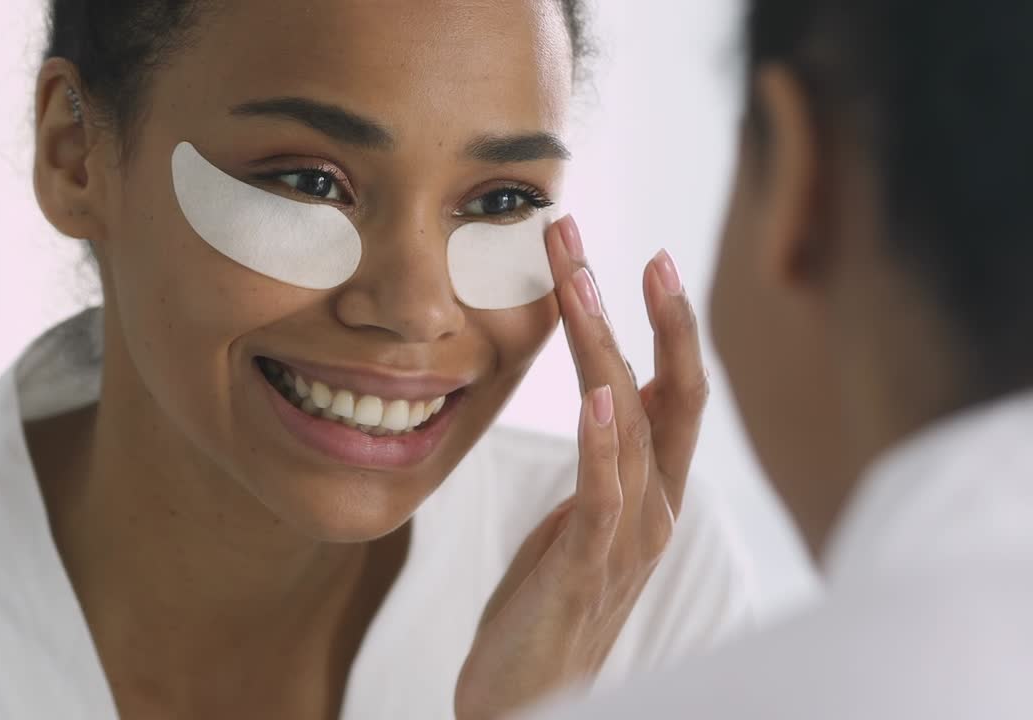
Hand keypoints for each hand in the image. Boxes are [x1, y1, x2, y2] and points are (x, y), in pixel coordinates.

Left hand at [454, 216, 709, 719]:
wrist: (527, 697)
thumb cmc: (550, 604)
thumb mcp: (581, 517)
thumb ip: (605, 464)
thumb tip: (609, 398)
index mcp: (652, 490)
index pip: (669, 390)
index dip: (664, 323)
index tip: (639, 257)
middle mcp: (656, 506)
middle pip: (665, 392)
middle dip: (645, 312)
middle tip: (614, 245)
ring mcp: (629, 538)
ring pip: (628, 424)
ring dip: (604, 347)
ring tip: (582, 282)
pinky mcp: (589, 568)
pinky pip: (602, 496)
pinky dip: (602, 442)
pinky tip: (596, 395)